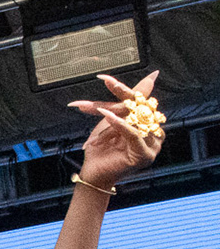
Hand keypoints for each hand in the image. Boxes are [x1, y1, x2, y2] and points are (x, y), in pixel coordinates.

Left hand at [70, 71, 163, 190]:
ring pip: (135, 121)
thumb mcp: (112, 120)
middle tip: (105, 82)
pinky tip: (109, 117)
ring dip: (116, 113)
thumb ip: (127, 101)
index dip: (122, 88)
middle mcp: (154, 131)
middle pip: (138, 108)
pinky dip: (121, 125)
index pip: (138, 99)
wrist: (93, 173)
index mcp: (148, 121)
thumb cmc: (101, 148)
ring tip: (100, 107)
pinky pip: (134, 134)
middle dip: (118, 96)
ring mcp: (152, 144)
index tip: (105, 78)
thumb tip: (154, 75)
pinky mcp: (145, 154)